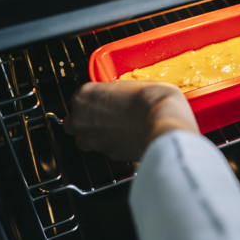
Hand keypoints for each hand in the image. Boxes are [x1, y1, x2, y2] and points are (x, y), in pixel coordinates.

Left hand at [63, 81, 199, 160]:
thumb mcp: (137, 84)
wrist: (165, 124)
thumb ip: (121, 92)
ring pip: (84, 141)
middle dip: (86, 121)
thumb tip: (125, 96)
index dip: (94, 100)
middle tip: (107, 116)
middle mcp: (83, 118)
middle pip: (73, 122)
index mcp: (86, 95)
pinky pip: (105, 150)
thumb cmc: (153, 100)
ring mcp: (94, 139)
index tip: (106, 100)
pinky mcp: (108, 155)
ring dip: (95, 136)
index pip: (79, 98)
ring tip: (116, 130)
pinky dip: (114, 146)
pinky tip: (128, 139)